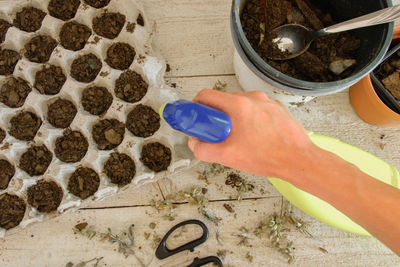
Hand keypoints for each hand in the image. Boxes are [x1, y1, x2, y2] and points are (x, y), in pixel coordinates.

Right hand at [188, 89, 318, 180]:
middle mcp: (253, 98)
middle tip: (215, 132)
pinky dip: (250, 119)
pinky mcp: (277, 108)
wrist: (299, 160)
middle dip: (216, 115)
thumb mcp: (228, 156)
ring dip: (234, 117)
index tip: (196, 116)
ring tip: (237, 137)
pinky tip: (254, 136)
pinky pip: (256, 109)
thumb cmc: (269, 157)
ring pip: (241, 104)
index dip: (197, 105)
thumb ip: (204, 150)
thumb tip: (195, 144)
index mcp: (239, 105)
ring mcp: (267, 102)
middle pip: (224, 100)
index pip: (208, 95)